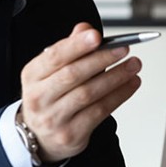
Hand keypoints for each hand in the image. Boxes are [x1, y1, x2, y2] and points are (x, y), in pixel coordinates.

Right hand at [18, 23, 142, 161]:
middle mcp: (38, 97)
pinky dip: (119, 95)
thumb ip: (70, 49)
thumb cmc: (51, 97)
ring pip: (88, 93)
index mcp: (32, 75)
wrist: (42, 137)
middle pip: (73, 74)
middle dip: (102, 59)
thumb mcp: (52, 71)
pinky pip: (99, 111)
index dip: (77, 45)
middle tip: (124, 49)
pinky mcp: (70, 134)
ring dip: (116, 77)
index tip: (97, 36)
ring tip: (133, 65)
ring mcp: (53, 118)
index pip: (55, 57)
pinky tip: (131, 84)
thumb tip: (85, 29)